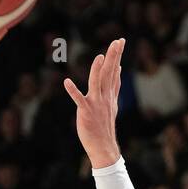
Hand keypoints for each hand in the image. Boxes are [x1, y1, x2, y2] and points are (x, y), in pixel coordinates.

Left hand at [63, 38, 124, 167]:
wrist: (103, 146)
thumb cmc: (105, 124)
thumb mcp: (112, 103)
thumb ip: (115, 86)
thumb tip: (119, 70)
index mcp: (110, 94)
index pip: (114, 71)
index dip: (117, 56)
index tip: (121, 41)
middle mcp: (104, 96)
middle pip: (109, 73)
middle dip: (113, 56)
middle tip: (118, 41)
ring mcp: (95, 104)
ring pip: (97, 83)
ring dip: (98, 70)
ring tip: (100, 56)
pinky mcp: (86, 112)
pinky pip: (79, 99)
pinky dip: (72, 91)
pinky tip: (66, 82)